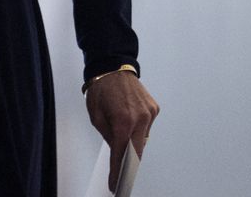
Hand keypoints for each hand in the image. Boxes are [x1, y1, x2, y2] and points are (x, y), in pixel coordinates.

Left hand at [87, 71, 158, 191]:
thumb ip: (108, 135)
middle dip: (129, 161)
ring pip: (143, 138)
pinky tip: (130, 120)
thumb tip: (117, 149)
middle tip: (122, 172)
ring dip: (133, 141)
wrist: (113, 67)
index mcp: (122, 120)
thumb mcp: (96, 116)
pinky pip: (147, 126)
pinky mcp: (154, 108)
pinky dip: (139, 128)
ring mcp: (149, 113)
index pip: (121, 153)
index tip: (115, 183)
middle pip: (137, 150)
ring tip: (122, 135)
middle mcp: (140, 118)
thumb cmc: (101, 89)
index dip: (117, 170)